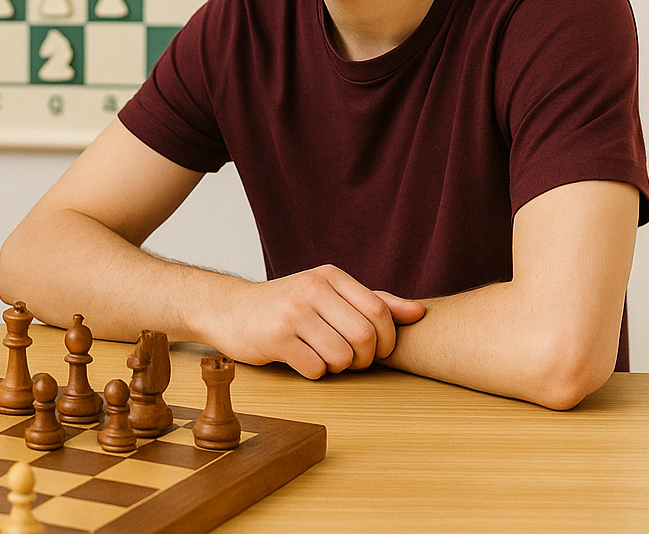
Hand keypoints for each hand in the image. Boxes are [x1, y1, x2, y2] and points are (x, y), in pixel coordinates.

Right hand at [214, 265, 424, 378]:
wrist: (229, 310)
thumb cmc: (286, 305)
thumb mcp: (328, 295)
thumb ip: (373, 301)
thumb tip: (419, 312)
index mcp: (329, 276)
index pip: (380, 311)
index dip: (387, 340)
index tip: (376, 350)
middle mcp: (311, 289)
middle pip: (365, 337)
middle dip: (365, 359)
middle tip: (352, 361)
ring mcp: (292, 313)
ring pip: (342, 356)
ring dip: (339, 368)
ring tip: (324, 358)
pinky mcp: (276, 337)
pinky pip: (316, 368)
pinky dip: (315, 373)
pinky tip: (302, 361)